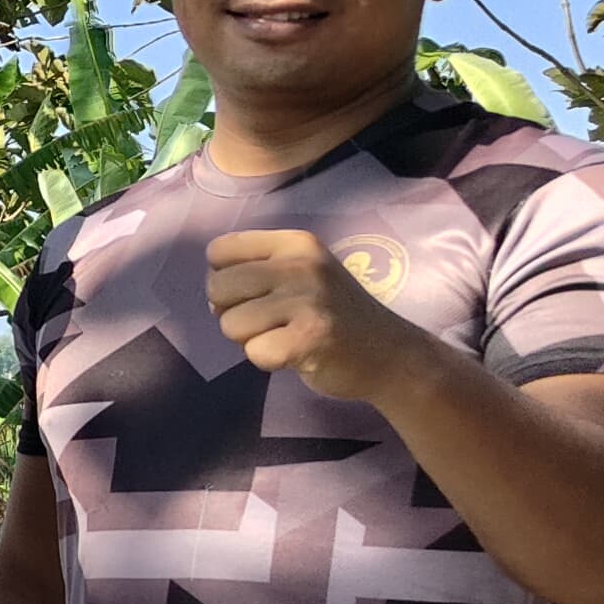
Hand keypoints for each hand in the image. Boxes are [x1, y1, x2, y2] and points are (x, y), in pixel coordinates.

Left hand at [204, 228, 429, 405]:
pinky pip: (254, 352)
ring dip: (251, 339)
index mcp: (295, 242)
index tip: (252, 294)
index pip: (219, 250)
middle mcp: (301, 264)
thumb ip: (257, 273)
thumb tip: (212, 299)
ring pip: (230, 323)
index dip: (224, 278)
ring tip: (286, 336)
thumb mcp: (302, 275)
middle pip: (217, 287)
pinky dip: (269, 360)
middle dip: (231, 312)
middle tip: (270, 321)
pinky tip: (297, 354)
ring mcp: (308, 300)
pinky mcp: (310, 338)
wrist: (391, 355)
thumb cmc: (335, 314)